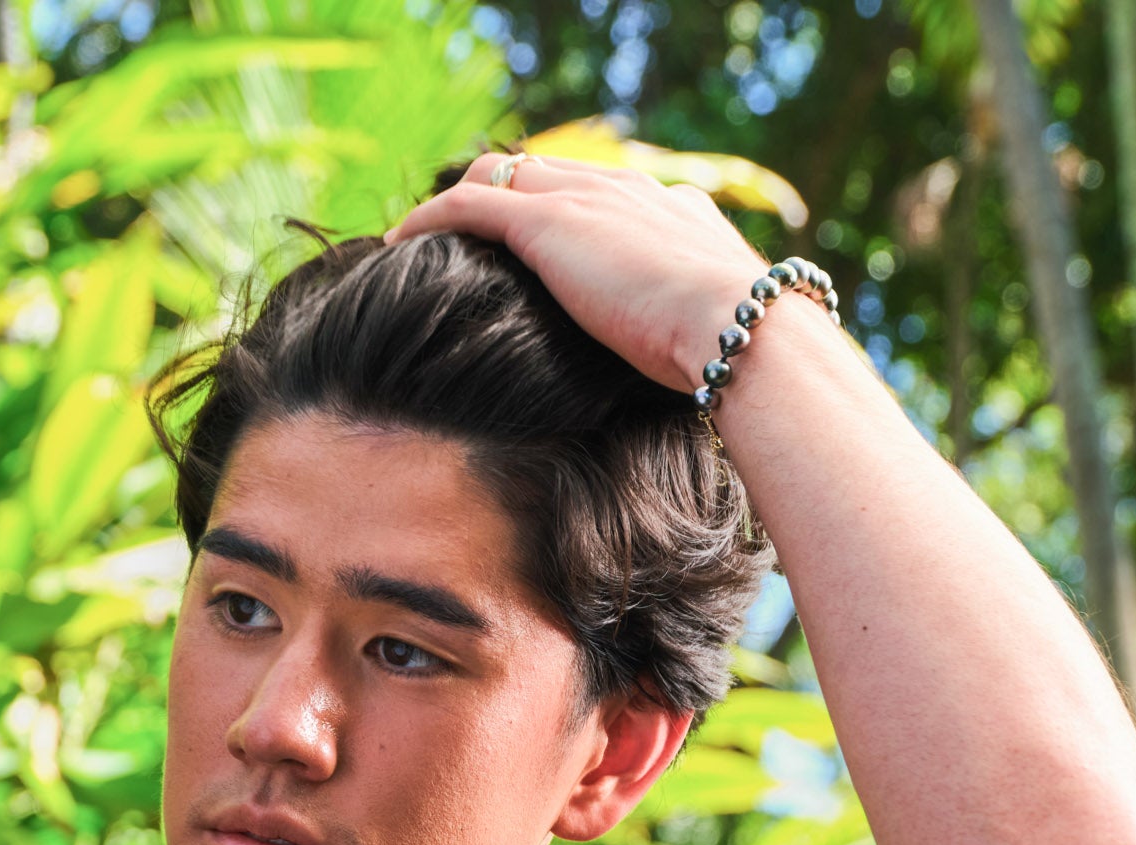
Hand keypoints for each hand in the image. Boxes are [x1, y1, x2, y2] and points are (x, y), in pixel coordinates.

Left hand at [382, 153, 774, 398]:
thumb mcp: (709, 339)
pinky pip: (468, 202)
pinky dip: (430, 215)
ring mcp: (586, 199)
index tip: (526, 242)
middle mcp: (625, 189)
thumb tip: (681, 383)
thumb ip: (685, 338)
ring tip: (417, 237)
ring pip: (500, 173)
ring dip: (456, 201)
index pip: (598, 191)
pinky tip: (397, 242)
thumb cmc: (732, 355)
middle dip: (500, 194)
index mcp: (668, 209)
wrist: (738, 330)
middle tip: (457, 235)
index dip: (555, 209)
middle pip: (544, 170)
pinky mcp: (550, 221)